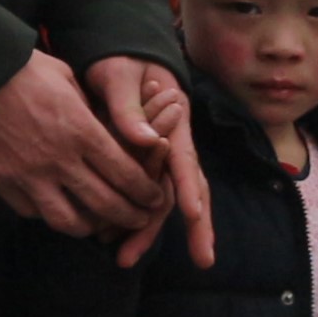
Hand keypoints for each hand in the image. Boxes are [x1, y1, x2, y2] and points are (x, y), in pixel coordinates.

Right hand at [0, 50, 162, 240]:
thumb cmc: (22, 69)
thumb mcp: (68, 80)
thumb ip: (89, 112)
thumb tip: (106, 132)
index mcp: (82, 132)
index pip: (127, 175)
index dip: (146, 192)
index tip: (155, 197)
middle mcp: (59, 160)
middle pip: (106, 204)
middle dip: (130, 216)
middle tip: (140, 218)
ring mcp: (27, 176)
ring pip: (69, 220)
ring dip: (91, 226)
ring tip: (99, 224)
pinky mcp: (0, 182)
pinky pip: (32, 212)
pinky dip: (49, 214)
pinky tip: (58, 207)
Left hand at [85, 53, 215, 270]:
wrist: (116, 56)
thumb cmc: (120, 64)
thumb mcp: (120, 77)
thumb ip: (130, 108)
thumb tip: (147, 140)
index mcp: (174, 126)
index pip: (186, 162)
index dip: (190, 189)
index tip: (194, 215)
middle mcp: (173, 146)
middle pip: (188, 190)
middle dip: (196, 226)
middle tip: (203, 260)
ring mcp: (160, 158)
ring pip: (164, 200)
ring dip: (149, 230)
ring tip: (128, 259)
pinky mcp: (141, 164)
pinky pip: (142, 196)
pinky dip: (131, 219)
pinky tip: (114, 242)